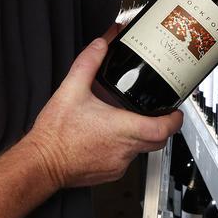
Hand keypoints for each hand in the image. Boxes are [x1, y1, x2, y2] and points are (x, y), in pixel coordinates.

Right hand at [27, 38, 183, 188]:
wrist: (40, 163)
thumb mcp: (71, 89)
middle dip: (163, 128)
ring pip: (142, 151)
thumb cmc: (55, 134)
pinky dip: (124, 148)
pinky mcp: (109, 174)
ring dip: (141, 137)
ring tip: (129, 121)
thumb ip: (89, 62)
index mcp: (122, 129)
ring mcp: (118, 164)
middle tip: (161, 114)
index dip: (175, 119)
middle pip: (159, 141)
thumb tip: (101, 44)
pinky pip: (126, 160)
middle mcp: (124, 150)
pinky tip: (109, 137)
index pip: (163, 129)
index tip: (176, 111)